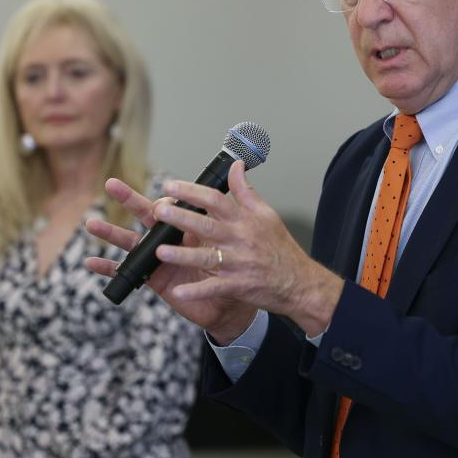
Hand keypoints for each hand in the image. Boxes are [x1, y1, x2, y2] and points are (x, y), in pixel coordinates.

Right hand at [85, 176, 256, 342]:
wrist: (230, 303)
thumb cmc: (230, 268)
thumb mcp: (230, 237)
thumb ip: (227, 208)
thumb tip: (236, 168)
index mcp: (187, 227)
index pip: (172, 206)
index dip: (168, 201)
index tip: (167, 190)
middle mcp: (168, 239)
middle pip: (145, 215)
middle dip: (128, 199)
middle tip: (111, 184)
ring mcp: (157, 258)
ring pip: (130, 242)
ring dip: (110, 233)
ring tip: (91, 223)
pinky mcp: (151, 279)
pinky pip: (127, 273)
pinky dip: (109, 268)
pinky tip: (92, 262)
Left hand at [86, 162, 342, 341]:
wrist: (300, 282)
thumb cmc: (281, 248)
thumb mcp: (267, 214)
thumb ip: (246, 191)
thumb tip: (236, 165)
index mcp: (245, 220)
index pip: (216, 200)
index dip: (193, 192)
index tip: (170, 186)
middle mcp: (241, 239)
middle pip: (207, 225)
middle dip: (182, 218)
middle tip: (158, 210)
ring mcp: (240, 263)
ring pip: (207, 257)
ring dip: (183, 254)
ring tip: (160, 251)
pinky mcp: (240, 286)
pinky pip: (215, 288)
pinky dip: (197, 291)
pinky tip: (178, 292)